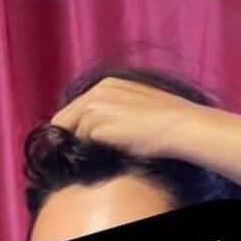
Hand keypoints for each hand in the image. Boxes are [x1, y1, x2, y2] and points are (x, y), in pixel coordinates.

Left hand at [50, 76, 212, 161]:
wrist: (178, 126)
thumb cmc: (166, 123)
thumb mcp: (136, 108)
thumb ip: (113, 113)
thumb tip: (95, 134)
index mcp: (108, 84)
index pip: (75, 108)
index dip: (71, 128)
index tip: (71, 144)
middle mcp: (98, 90)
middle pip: (62, 118)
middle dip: (64, 138)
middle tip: (67, 156)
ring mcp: (94, 104)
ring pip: (72, 132)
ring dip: (80, 145)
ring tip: (100, 153)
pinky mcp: (94, 120)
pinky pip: (82, 142)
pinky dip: (90, 150)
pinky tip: (109, 152)